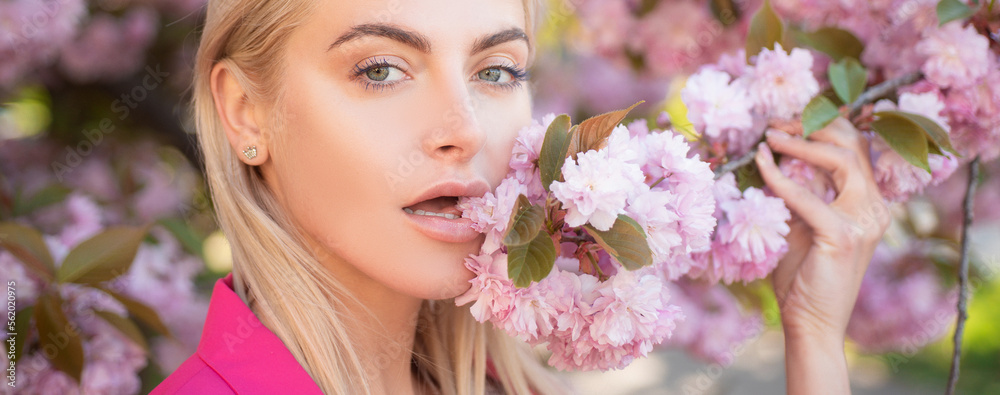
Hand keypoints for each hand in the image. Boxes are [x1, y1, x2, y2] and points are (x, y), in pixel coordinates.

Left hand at [756, 117, 889, 339]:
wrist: (811, 322)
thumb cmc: (802, 277)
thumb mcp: (801, 225)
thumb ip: (799, 195)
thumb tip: (774, 156)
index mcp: (869, 204)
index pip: (855, 149)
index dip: (822, 127)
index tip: (785, 122)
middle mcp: (874, 209)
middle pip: (852, 145)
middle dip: (812, 127)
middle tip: (775, 124)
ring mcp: (864, 222)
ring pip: (841, 160)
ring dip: (801, 143)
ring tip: (770, 136)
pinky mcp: (842, 236)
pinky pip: (808, 195)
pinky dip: (781, 177)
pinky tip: (762, 164)